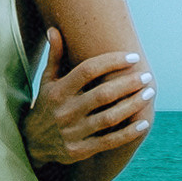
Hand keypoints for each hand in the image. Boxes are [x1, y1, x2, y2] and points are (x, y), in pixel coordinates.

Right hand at [20, 31, 155, 172]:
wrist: (32, 142)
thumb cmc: (47, 104)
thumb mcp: (47, 81)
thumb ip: (55, 57)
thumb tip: (54, 30)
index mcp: (58, 91)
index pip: (87, 71)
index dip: (111, 62)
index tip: (132, 57)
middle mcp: (65, 111)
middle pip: (102, 94)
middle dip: (128, 84)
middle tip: (147, 76)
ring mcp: (73, 132)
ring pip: (109, 117)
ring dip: (132, 105)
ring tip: (149, 93)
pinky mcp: (80, 150)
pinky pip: (109, 141)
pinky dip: (128, 133)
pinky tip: (144, 123)